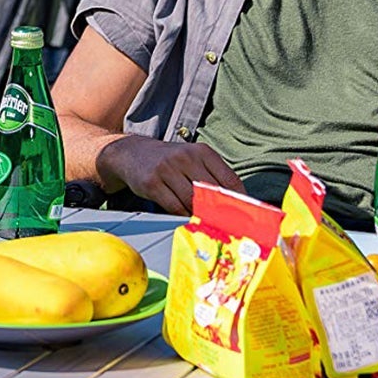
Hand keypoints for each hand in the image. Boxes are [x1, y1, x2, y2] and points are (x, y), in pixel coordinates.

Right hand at [99, 135, 242, 214]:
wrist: (133, 154)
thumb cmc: (170, 162)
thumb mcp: (193, 160)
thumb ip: (212, 177)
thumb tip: (235, 203)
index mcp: (202, 152)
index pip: (229, 179)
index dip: (239, 200)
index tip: (244, 215)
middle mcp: (185, 158)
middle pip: (211, 192)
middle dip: (219, 211)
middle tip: (225, 224)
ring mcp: (167, 170)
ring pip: (192, 202)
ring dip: (198, 214)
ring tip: (202, 220)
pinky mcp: (152, 183)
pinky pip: (174, 207)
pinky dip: (182, 215)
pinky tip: (184, 216)